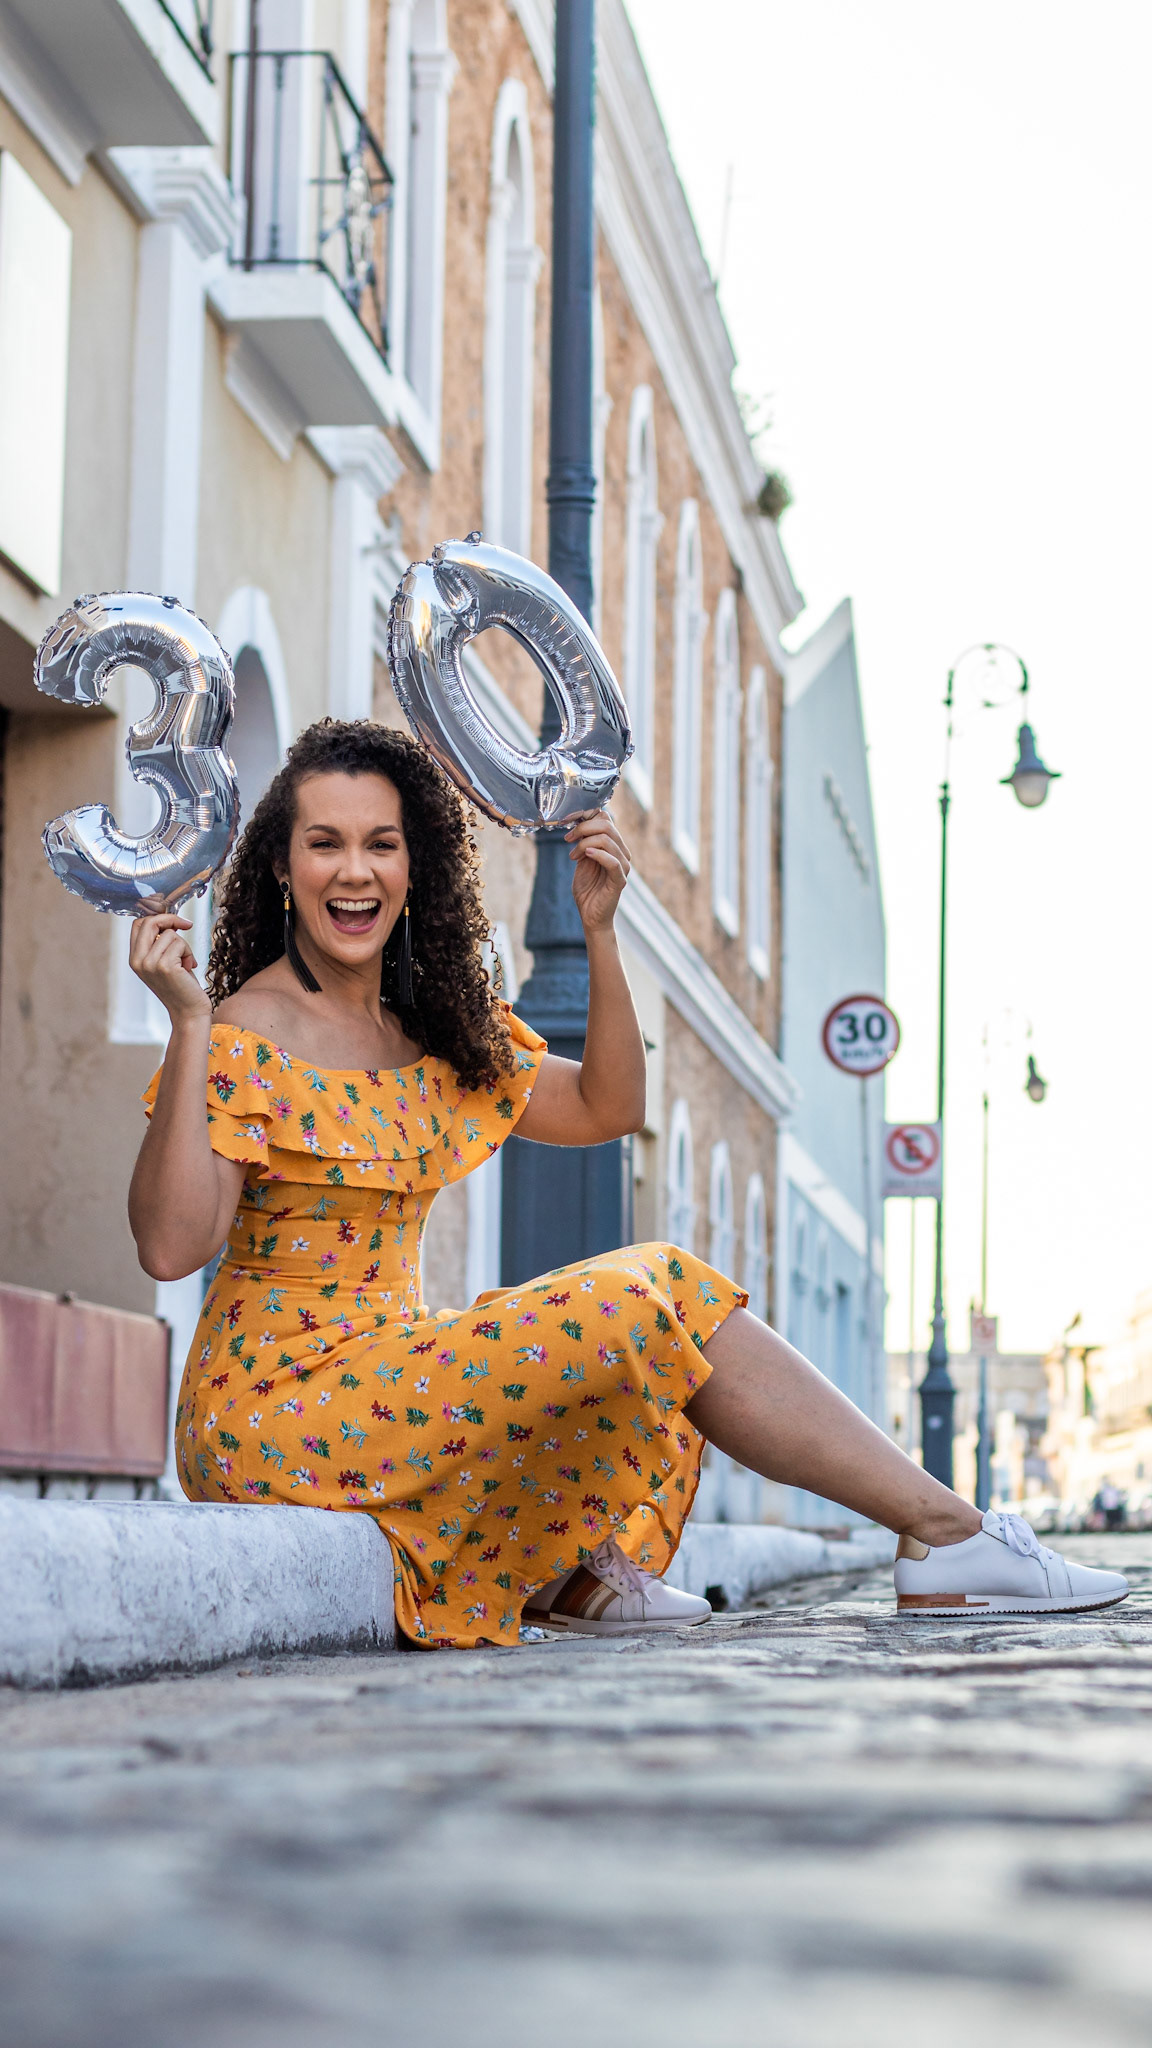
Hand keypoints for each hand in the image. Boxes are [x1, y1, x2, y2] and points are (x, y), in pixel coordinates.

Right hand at [129, 913, 209, 1023]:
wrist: (188, 1011)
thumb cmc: (180, 985)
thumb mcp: (163, 961)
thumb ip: (158, 943)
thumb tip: (167, 918)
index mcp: (134, 959)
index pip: (138, 924)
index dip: (157, 917)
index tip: (174, 921)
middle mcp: (138, 961)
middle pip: (150, 922)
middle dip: (171, 919)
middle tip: (187, 925)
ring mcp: (149, 964)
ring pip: (170, 934)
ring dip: (184, 945)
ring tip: (185, 962)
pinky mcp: (165, 966)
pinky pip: (180, 943)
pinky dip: (189, 953)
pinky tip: (188, 968)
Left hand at [565, 810, 630, 933]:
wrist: (591, 916)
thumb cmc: (587, 890)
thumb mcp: (582, 860)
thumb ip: (584, 843)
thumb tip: (577, 824)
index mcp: (614, 846)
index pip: (606, 818)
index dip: (586, 815)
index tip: (568, 821)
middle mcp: (622, 853)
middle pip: (606, 825)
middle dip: (583, 828)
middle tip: (568, 839)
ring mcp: (623, 866)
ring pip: (607, 839)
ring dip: (584, 843)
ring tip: (573, 855)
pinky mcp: (620, 880)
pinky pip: (612, 861)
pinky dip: (597, 854)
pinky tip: (584, 855)